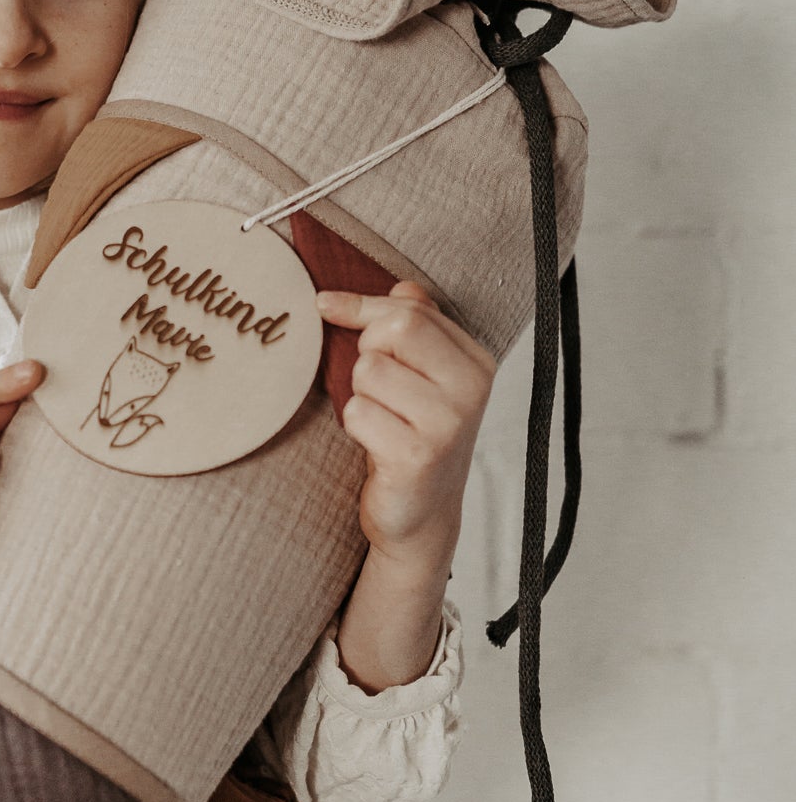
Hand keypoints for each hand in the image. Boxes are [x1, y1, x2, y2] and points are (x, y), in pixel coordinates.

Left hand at [317, 280, 493, 570]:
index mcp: (476, 363)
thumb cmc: (414, 437)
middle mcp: (471, 390)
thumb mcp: (422, 376)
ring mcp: (447, 425)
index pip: (410, 311)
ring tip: (383, 422)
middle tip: (380, 391)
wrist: (422, 514)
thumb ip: (416, 326)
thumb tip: (397, 287)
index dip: (362, 308)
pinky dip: (356, 427)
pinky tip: (377, 446)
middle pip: (392, 332)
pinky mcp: (417, 457)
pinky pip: (358, 413)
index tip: (326, 304)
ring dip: (360, 396)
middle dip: (367, 355)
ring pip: (368, 372)